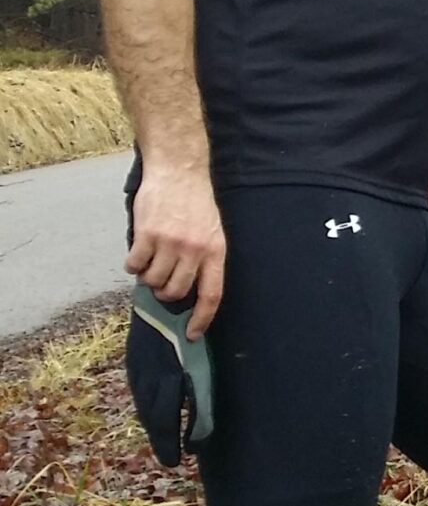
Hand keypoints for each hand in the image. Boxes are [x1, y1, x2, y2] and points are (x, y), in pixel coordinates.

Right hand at [126, 168, 226, 338]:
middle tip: (161, 278)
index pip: (211, 294)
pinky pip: (134, 265)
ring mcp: (170, 243)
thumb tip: (186, 290)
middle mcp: (195, 250)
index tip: (192, 335)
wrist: (179, 171)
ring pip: (152, 280)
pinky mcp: (147, 235)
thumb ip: (202, 258)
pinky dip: (132, 263)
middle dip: (165, 292)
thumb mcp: (211, 231)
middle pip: (175, 291)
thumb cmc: (195, 202)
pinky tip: (138, 250)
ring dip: (147, 276)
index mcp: (216, 251)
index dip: (202, 318)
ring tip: (150, 259)